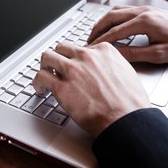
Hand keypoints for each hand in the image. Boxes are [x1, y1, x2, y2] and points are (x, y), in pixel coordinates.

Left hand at [32, 42, 150, 137]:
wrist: (126, 120)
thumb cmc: (131, 103)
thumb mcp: (127, 73)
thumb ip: (113, 66)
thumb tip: (106, 70)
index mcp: (104, 51)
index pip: (81, 48)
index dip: (75, 59)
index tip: (74, 66)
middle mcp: (86, 56)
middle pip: (62, 48)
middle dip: (58, 58)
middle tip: (55, 68)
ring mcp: (73, 70)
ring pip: (47, 57)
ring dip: (44, 66)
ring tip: (44, 76)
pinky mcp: (62, 87)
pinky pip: (41, 76)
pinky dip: (37, 82)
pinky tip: (40, 88)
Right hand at [88, 5, 167, 63]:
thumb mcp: (160, 54)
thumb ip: (135, 54)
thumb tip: (116, 55)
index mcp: (145, 22)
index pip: (115, 32)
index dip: (101, 41)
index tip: (91, 49)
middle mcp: (142, 12)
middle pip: (111, 17)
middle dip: (97, 29)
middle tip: (88, 41)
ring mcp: (144, 8)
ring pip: (116, 11)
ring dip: (103, 21)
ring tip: (95, 33)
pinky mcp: (147, 10)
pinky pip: (123, 10)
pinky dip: (112, 17)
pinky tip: (110, 25)